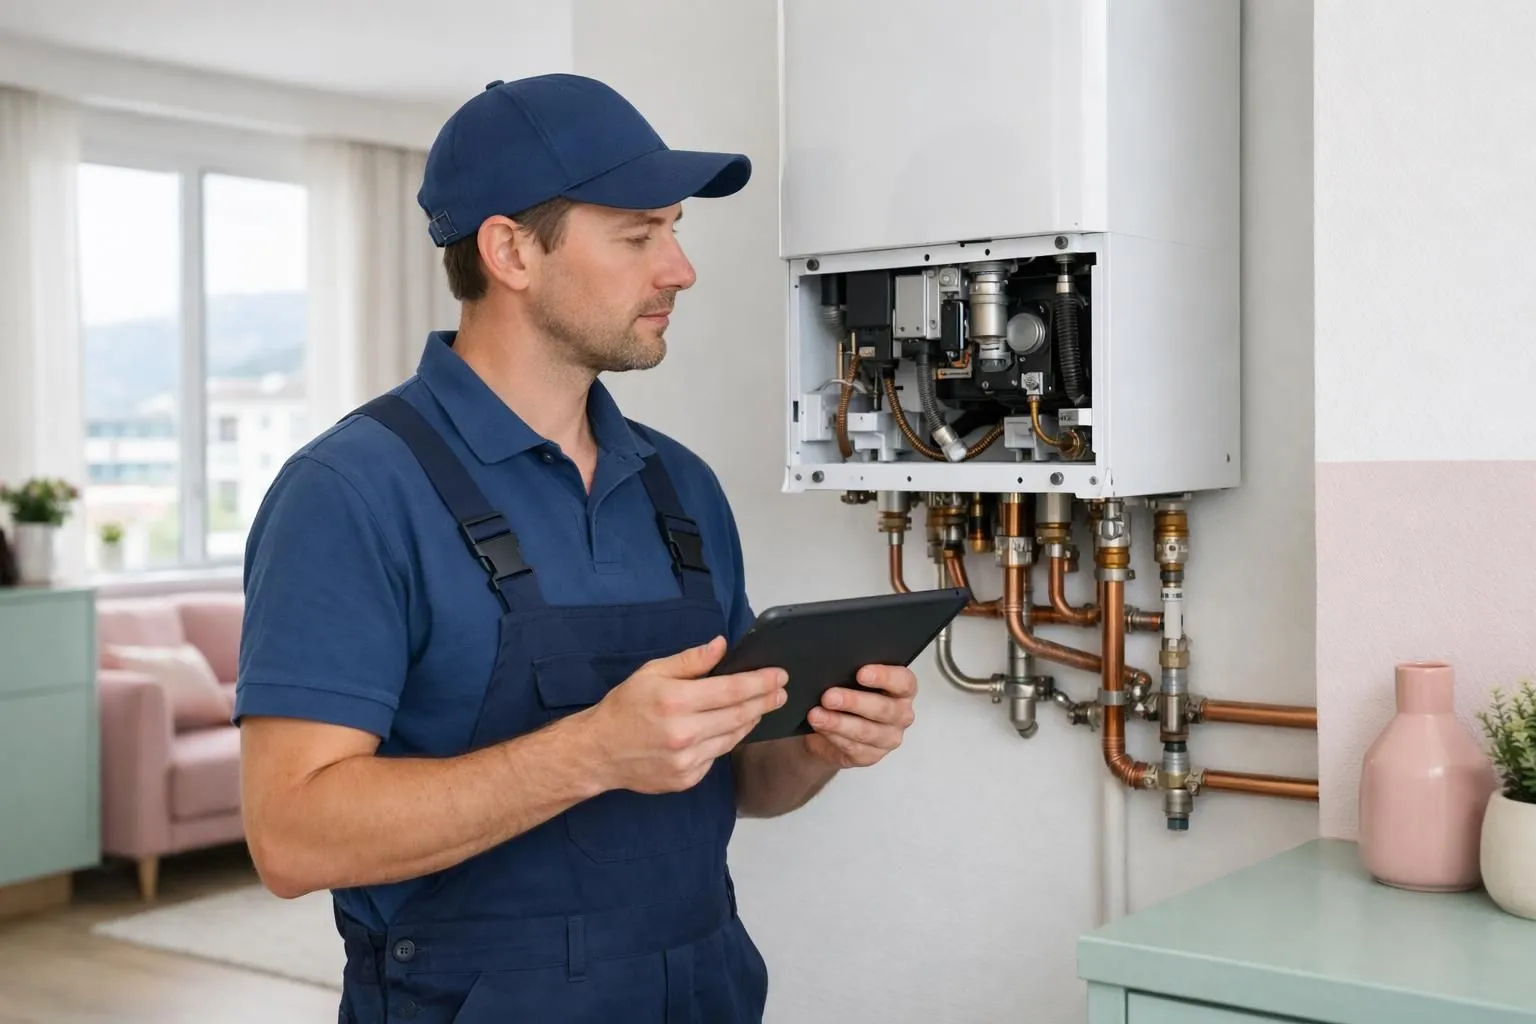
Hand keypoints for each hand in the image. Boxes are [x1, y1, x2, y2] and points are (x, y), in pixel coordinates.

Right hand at [583, 636, 787, 794]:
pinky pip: (717, 756)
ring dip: (751, 720)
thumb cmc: (625, 707)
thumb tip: (722, 646)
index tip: (780, 675)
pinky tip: (731, 728)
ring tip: (761, 707)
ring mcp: (686, 760)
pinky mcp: (687, 778)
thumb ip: (691, 661)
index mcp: (675, 701)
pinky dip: (727, 740)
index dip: (761, 682)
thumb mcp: (652, 672)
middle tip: (781, 691)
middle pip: (740, 715)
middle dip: (765, 701)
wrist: (599, 752)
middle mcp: (684, 733)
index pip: (732, 690)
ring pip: (733, 737)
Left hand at [803, 664, 916, 768]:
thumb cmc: (847, 698)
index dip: (884, 677)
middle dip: (853, 702)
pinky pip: (853, 747)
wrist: (830, 729)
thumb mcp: (850, 681)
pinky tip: (821, 727)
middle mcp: (900, 715)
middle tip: (829, 697)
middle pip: (884, 709)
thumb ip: (851, 673)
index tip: (861, 673)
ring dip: (838, 722)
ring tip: (817, 715)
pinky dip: (834, 736)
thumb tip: (836, 668)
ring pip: (866, 731)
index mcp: (902, 691)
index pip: (904, 682)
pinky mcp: (871, 756)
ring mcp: (888, 738)